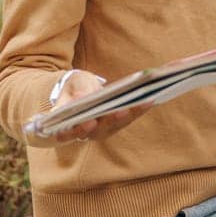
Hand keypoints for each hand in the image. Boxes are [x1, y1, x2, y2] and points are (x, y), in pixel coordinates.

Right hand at [25, 69, 154, 148]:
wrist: (80, 90)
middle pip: (98, 130)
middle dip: (111, 120)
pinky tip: (149, 99)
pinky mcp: (116, 125)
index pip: (68, 133)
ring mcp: (102, 130)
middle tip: (121, 110)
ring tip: (142, 101)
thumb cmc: (74, 87)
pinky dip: (138, 110)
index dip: (78, 129)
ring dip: (130, 115)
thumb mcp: (73, 84)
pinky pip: (127, 119)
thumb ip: (77, 91)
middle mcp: (86, 132)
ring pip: (116, 126)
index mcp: (66, 125)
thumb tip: (81, 98)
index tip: (89, 122)